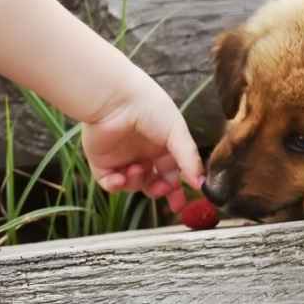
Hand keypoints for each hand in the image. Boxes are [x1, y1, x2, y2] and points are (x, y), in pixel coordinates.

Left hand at [80, 83, 204, 205]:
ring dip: (137, 183)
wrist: (115, 98)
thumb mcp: (177, 132)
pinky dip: (116, 186)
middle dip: (158, 190)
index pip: (172, 174)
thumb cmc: (149, 108)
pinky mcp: (102, 162)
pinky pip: (109, 183)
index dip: (177, 191)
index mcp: (162, 146)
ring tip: (137, 169)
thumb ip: (189, 159)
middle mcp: (143, 153)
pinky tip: (120, 178)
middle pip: (153, 184)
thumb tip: (201, 185)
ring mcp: (122, 158)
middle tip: (161, 189)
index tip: (181, 205)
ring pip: (133, 185)